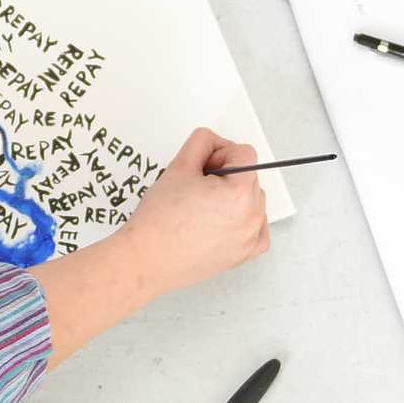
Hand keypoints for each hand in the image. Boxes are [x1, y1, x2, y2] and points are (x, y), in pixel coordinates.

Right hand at [110, 130, 271, 299]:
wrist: (147, 260)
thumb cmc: (159, 219)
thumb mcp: (178, 166)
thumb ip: (202, 143)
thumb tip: (215, 142)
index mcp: (239, 192)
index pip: (244, 153)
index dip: (219, 154)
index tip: (201, 169)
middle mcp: (252, 216)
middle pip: (249, 177)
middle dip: (225, 176)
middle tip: (195, 191)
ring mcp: (251, 237)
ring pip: (252, 200)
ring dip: (233, 197)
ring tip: (201, 210)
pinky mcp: (245, 254)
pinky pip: (256, 227)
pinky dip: (242, 221)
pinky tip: (217, 222)